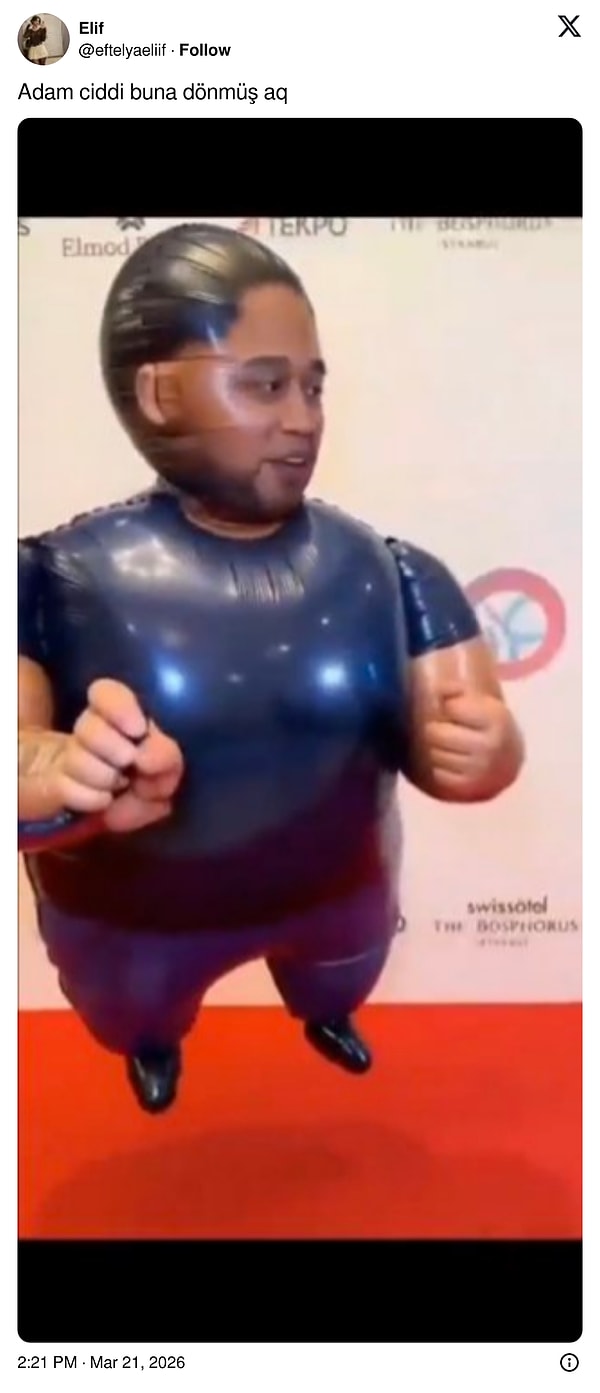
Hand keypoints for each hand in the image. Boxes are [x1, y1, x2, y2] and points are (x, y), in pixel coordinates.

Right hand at [20, 680, 183, 832]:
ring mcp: (68, 758)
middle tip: (131, 764)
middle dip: (116, 750)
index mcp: (116, 714)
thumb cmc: (146, 781)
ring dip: (106, 778)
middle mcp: (88, 730)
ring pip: (77, 760)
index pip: (105, 692)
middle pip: (88, 727)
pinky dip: (92, 798)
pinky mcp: (54, 785)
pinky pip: (67, 788)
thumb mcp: (164, 770)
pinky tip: (104, 800)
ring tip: (119, 786)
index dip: (120, 708)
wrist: (113, 806)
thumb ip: (165, 758)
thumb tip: (147, 758)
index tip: (138, 730)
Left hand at [423, 683, 521, 796]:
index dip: (449, 707)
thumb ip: (455, 690)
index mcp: (497, 719)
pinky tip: (448, 762)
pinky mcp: (469, 789)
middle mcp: (491, 746)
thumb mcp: (480, 702)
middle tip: (445, 730)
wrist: (509, 762)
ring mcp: (480, 770)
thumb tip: (435, 690)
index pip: (450, 707)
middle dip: (435, 728)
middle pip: (435, 732)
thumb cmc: (486, 726)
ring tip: (447, 746)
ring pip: (432, 754)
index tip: (457, 712)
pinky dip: (437, 767)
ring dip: (433, 748)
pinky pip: (436, 774)